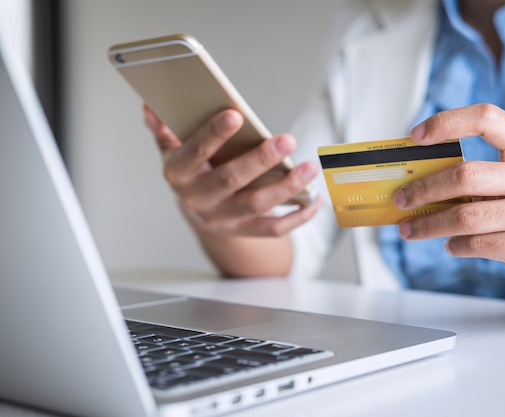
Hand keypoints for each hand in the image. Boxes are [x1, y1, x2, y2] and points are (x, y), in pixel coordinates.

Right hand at [143, 105, 321, 237]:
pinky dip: (298, 216)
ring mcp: (222, 219)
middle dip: (260, 160)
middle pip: (230, 180)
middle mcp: (198, 200)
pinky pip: (273, 229)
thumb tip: (151, 105)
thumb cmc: (191, 169)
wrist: (198, 210)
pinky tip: (316, 199)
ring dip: (286, 187)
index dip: (212, 134)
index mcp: (178, 174)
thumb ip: (165, 129)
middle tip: (287, 140)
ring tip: (309, 167)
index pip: (193, 152)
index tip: (235, 114)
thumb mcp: (173, 148)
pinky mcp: (243, 231)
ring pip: (256, 204)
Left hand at [394, 103, 504, 291]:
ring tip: (410, 229)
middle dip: (423, 188)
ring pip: (466, 216)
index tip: (415, 137)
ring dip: (428, 224)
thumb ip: (482, 172)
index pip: (487, 118)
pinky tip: (450, 244)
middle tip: (401, 199)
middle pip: (465, 174)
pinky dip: (454, 245)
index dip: (447, 123)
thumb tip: (418, 178)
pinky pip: (477, 244)